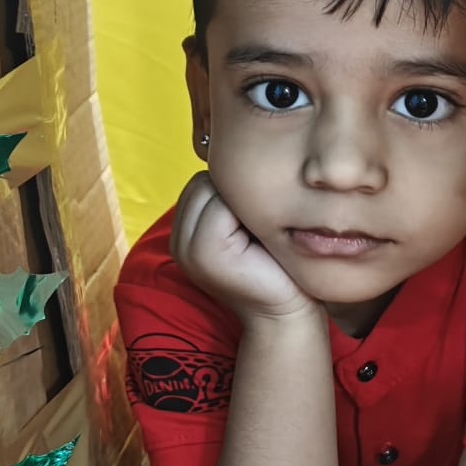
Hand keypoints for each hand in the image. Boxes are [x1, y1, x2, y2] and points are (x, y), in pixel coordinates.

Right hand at [170, 171, 315, 322]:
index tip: (256, 221)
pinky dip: (248, 214)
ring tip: (259, 235)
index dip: (236, 191)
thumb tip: (238, 151)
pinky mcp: (205, 253)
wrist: (288, 313)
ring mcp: (187, 249)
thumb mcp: (246, 227)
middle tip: (260, 229)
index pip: (202, 181)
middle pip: (204, 181)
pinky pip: (223, 206)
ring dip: (243, 203)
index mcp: (184, 234)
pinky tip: (262, 239)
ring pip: (213, 189)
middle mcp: (178, 241)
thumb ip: (230, 199)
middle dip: (237, 194)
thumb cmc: (277, 266)